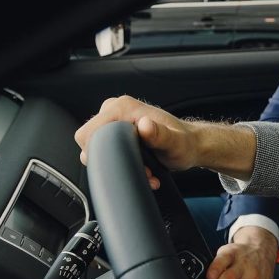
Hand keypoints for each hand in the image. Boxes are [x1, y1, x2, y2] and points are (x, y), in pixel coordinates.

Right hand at [74, 95, 257, 183]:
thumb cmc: (184, 143)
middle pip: (90, 144)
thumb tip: (144, 125)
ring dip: (120, 165)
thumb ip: (160, 135)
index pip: (87, 134)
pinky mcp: (116, 130)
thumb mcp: (175, 143)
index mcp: (122, 107)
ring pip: (99, 150)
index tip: (128, 164)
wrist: (191, 145)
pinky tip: (143, 170)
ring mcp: (114, 120)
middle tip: (142, 170)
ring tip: (145, 171)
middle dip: (113, 163)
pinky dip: (122, 163)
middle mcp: (114, 110)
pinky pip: (107, 150)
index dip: (100, 155)